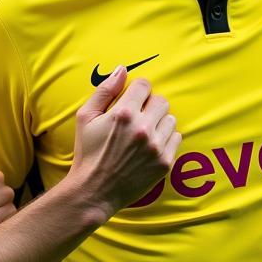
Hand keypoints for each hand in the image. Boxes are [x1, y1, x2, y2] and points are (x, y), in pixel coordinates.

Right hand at [71, 67, 180, 215]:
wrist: (94, 191)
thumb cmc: (87, 153)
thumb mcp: (85, 117)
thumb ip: (105, 90)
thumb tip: (122, 69)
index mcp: (123, 114)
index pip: (144, 85)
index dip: (137, 91)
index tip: (132, 101)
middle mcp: (143, 128)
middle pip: (161, 100)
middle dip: (150, 105)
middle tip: (138, 118)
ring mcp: (156, 147)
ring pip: (171, 119)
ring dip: (159, 122)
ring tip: (144, 133)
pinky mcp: (165, 163)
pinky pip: (176, 137)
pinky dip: (166, 139)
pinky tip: (150, 146)